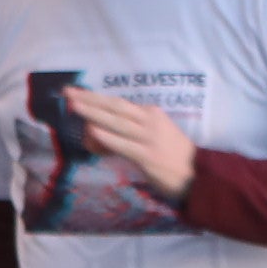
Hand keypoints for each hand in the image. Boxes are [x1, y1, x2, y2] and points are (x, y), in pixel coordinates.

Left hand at [58, 84, 199, 201]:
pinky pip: (124, 145)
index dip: (96, 98)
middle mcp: (149, 121)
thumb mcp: (157, 134)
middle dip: (89, 99)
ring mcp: (148, 138)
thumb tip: (101, 131)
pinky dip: (108, 137)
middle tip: (67, 92)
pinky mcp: (147, 156)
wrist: (199, 174)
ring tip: (74, 107)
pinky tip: (93, 132)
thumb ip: (133, 131)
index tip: (77, 92)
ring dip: (94, 113)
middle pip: (114, 107)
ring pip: (117, 122)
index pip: (118, 104)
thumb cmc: (175, 155)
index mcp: (151, 114)